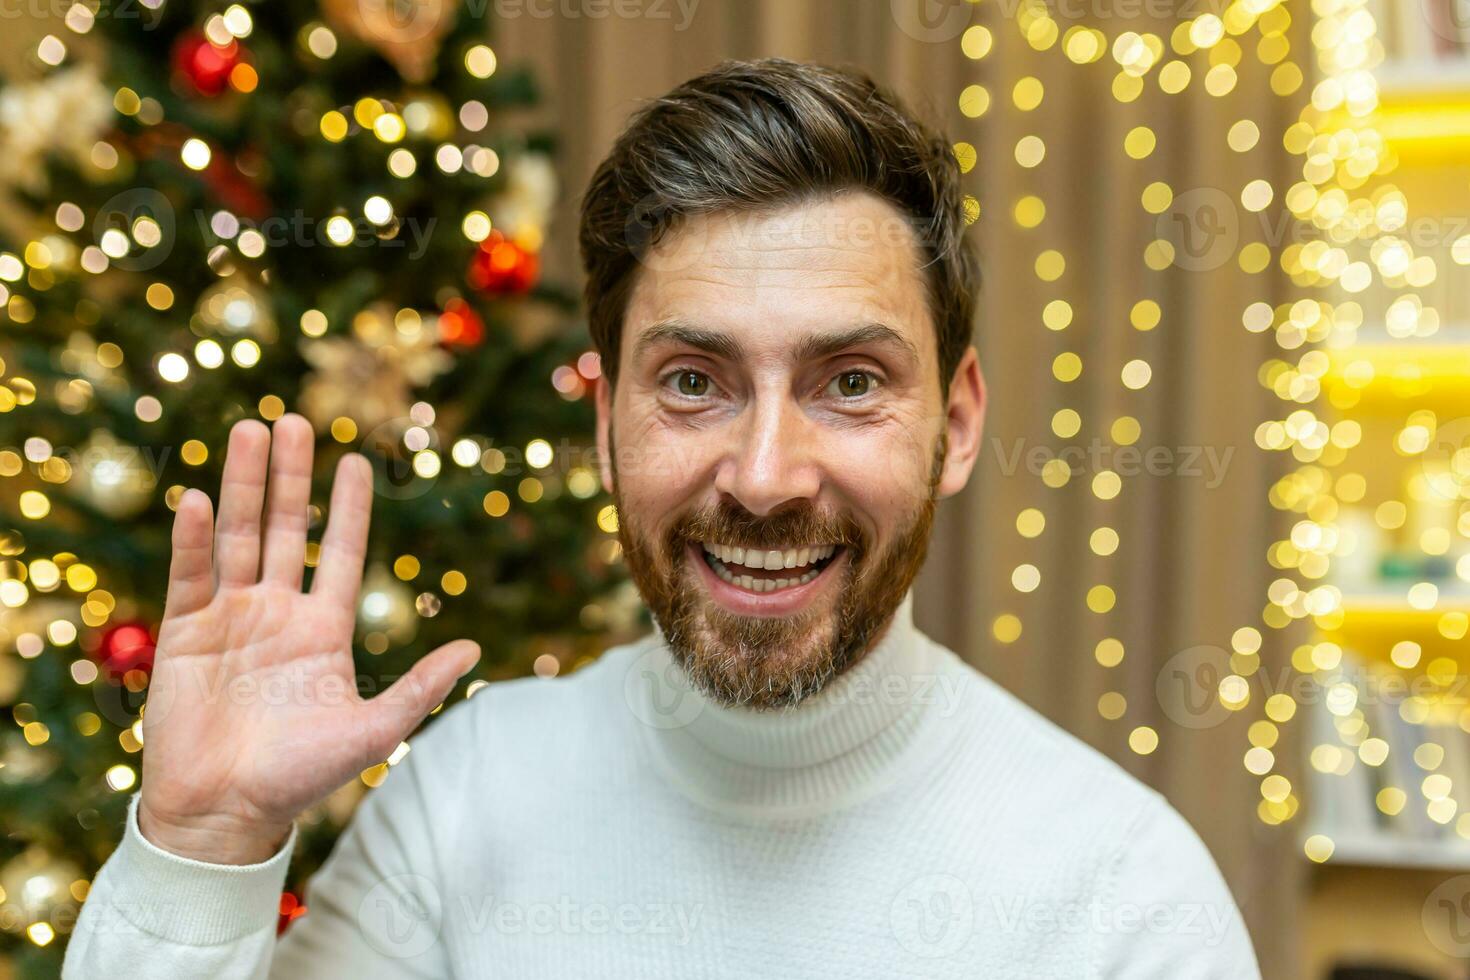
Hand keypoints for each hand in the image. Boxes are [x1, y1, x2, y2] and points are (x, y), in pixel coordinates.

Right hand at [137, 415, 480, 863]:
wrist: (226, 813)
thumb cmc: (301, 777)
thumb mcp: (373, 729)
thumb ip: (419, 688)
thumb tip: (473, 650)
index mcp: (324, 629)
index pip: (341, 553)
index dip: (348, 508)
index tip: (354, 461)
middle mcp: (278, 613)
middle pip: (284, 529)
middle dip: (288, 477)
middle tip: (293, 421)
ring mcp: (230, 618)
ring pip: (238, 537)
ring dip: (242, 485)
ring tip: (249, 431)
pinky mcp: (185, 633)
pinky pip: (190, 574)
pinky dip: (193, 538)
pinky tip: (198, 497)